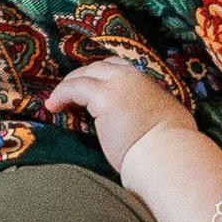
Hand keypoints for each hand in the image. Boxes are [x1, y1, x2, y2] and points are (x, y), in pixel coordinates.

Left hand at [53, 56, 194, 170]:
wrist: (168, 154)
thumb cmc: (169, 149)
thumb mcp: (167, 122)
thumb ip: (153, 114)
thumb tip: (149, 123)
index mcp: (150, 84)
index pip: (122, 70)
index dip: (104, 77)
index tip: (93, 88)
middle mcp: (134, 77)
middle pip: (102, 66)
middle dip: (85, 77)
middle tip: (71, 91)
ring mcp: (119, 83)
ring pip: (87, 74)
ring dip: (70, 84)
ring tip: (57, 100)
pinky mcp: (103, 96)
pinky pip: (74, 88)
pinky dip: (61, 94)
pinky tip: (53, 105)